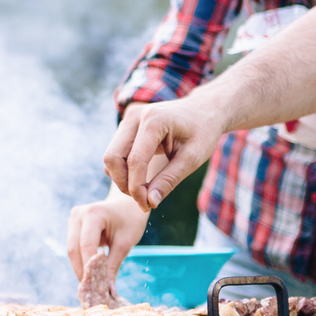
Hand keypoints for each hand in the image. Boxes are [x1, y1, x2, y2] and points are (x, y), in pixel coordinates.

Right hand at [66, 188, 148, 290]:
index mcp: (92, 214)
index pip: (86, 245)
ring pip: (71, 250)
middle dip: (81, 271)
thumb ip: (113, 265)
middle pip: (73, 249)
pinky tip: (89, 275)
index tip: (95, 287)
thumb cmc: (130, 220)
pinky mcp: (73, 226)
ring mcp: (73, 219)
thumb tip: (107, 291)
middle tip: (89, 292)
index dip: (89, 267)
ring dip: (79, 268)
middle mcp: (78, 215)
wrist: (127, 204)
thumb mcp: (125, 243)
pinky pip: (74, 247)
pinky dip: (80, 261)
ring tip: (89, 286)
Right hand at [106, 95, 229, 210]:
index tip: (148, 206)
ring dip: (122, 178)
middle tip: (143, 200)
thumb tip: (150, 202)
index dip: (137, 188)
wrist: (204, 110)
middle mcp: (135, 116)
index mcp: (154, 121)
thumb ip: (169, 180)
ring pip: (111, 156)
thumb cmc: (203, 132)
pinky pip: (116, 153)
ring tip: (144, 191)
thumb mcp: (192, 159)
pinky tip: (142, 179)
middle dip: (124, 184)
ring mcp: (128, 119)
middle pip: (113, 158)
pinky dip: (124, 170)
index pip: (135, 161)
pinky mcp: (127, 126)